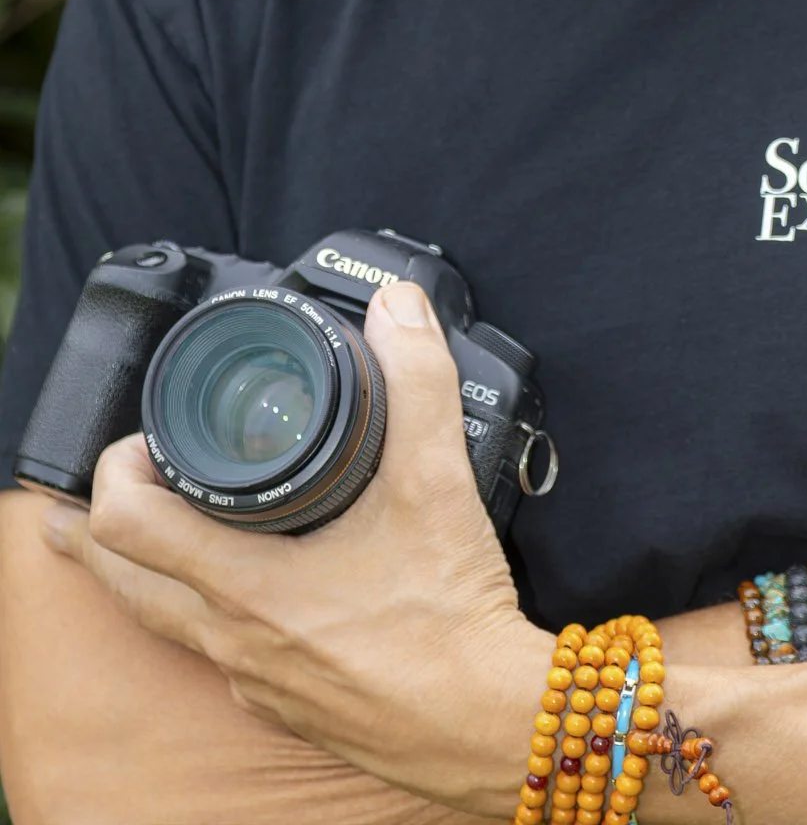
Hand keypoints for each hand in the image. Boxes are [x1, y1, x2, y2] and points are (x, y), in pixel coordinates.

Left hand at [41, 279, 549, 814]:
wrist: (485, 726)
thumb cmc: (452, 620)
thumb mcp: (438, 481)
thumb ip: (417, 381)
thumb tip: (397, 309)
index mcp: (247, 584)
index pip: (126, 524)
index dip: (114, 470)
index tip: (139, 439)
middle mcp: (234, 639)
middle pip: (122, 581)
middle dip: (92, 530)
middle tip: (91, 488)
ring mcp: (255, 680)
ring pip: (165, 622)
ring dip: (141, 572)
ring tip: (137, 538)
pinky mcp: (286, 706)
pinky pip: (216, 654)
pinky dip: (202, 614)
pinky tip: (238, 595)